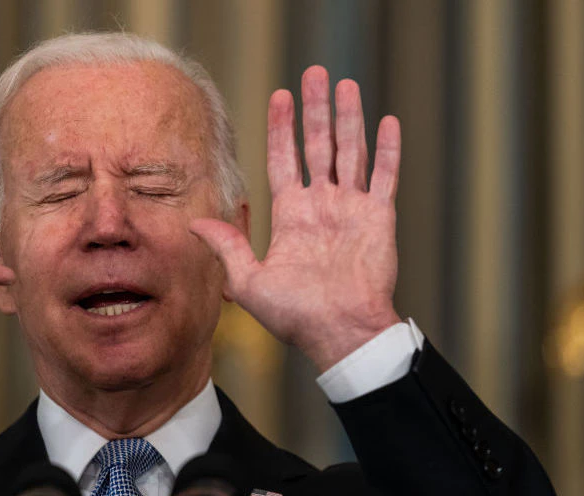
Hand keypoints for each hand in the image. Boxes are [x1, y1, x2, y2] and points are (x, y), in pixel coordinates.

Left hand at [191, 66, 401, 371]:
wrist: (340, 333)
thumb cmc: (295, 316)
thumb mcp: (249, 281)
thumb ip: (227, 246)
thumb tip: (195, 223)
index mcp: (292, 215)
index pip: (284, 159)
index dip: (281, 128)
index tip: (279, 96)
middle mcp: (321, 206)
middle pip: (318, 145)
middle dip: (315, 109)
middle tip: (314, 74)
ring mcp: (352, 209)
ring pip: (351, 151)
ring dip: (349, 118)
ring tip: (345, 85)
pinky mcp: (379, 218)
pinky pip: (385, 176)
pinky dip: (388, 150)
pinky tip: (388, 121)